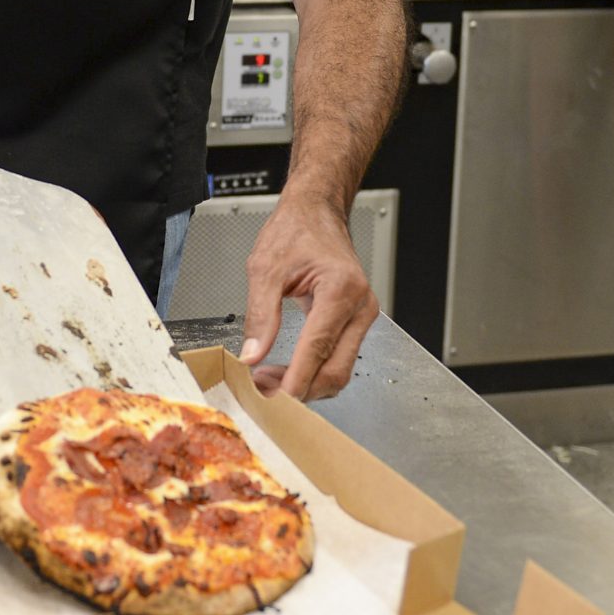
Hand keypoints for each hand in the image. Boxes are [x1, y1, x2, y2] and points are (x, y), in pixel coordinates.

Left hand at [238, 194, 379, 399]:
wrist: (316, 213)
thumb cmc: (296, 230)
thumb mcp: (266, 267)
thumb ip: (260, 315)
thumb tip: (252, 355)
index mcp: (341, 289)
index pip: (318, 349)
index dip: (296, 380)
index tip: (275, 401)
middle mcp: (359, 306)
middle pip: (336, 371)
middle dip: (300, 389)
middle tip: (263, 393)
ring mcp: (361, 316)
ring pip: (339, 370)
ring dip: (306, 384)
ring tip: (268, 380)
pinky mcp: (355, 322)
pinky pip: (337, 358)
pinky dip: (312, 371)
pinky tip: (286, 369)